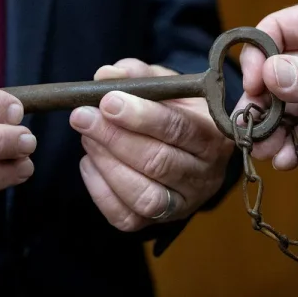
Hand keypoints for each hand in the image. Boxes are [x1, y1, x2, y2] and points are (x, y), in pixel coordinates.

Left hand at [69, 59, 233, 231]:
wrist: (188, 145)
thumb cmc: (175, 110)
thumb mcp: (165, 85)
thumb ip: (138, 75)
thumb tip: (106, 75)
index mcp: (214, 136)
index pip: (180, 129)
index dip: (141, 116)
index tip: (107, 101)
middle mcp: (205, 174)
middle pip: (160, 163)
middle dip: (115, 138)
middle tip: (83, 116)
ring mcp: (184, 203)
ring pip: (145, 196)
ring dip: (108, 165)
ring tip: (88, 138)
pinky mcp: (160, 221)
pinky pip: (126, 216)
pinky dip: (100, 190)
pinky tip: (90, 162)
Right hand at [237, 0, 297, 167]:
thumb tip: (270, 74)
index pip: (278, 29)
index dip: (259, 55)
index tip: (253, 86)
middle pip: (271, 70)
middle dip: (259, 100)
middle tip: (249, 127)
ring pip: (279, 102)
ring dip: (270, 127)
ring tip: (267, 151)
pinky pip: (296, 125)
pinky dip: (287, 141)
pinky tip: (285, 157)